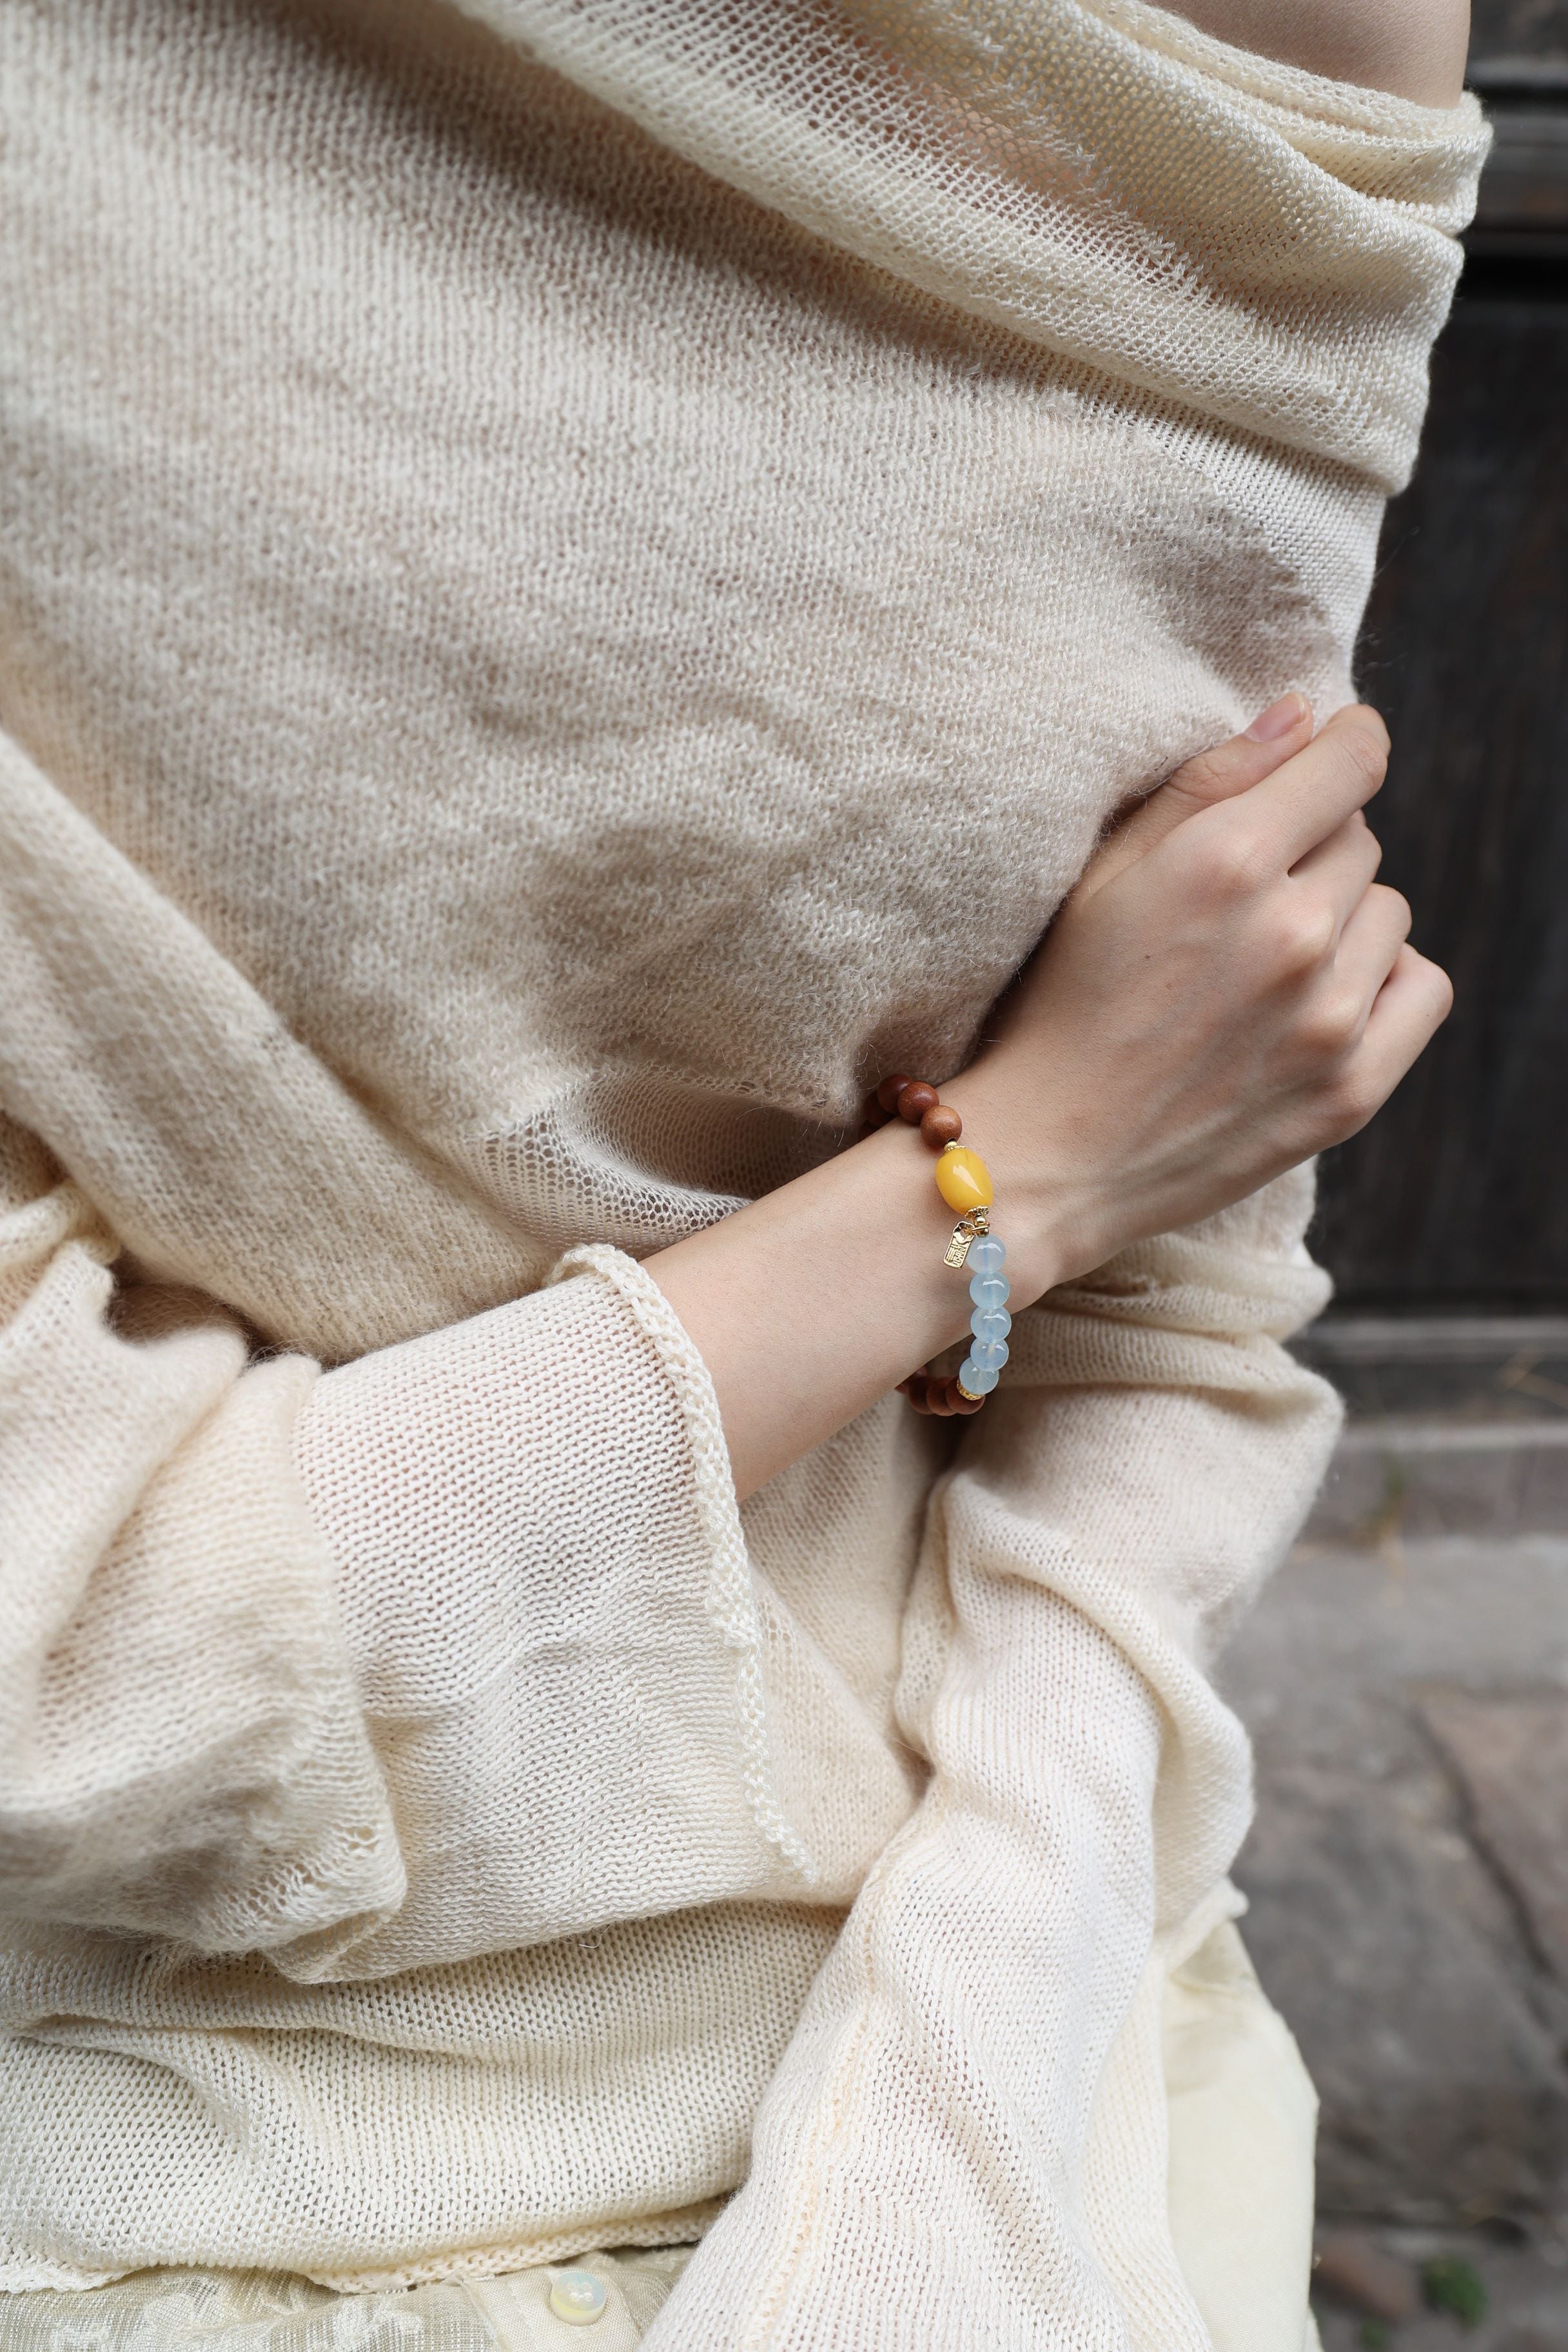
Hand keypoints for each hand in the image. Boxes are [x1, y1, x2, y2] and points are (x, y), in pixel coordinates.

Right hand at [951, 696, 1451, 1287]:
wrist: (1046, 1157)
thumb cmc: (1058, 1006)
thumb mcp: (1104, 874)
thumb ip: (1208, 783)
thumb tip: (1303, 713)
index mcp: (1225, 860)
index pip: (1352, 759)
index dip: (1342, 745)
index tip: (1327, 756)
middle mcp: (1291, 931)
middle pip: (1359, 837)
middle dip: (1310, 850)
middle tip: (1238, 904)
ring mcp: (1329, 1016)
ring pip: (1389, 910)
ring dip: (1343, 919)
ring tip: (1265, 963)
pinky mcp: (1352, 1087)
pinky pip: (1423, 986)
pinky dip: (1383, 981)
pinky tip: (1319, 1000)